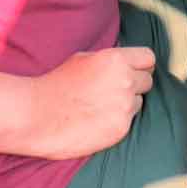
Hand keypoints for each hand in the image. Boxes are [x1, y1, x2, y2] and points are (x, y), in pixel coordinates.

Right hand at [25, 46, 154, 159]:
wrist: (37, 115)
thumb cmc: (57, 84)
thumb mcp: (85, 59)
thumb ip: (111, 60)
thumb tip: (128, 61)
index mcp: (117, 59)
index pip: (149, 58)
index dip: (141, 64)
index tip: (133, 70)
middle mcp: (126, 81)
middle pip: (147, 80)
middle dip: (135, 84)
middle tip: (114, 90)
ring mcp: (125, 106)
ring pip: (140, 102)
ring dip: (128, 103)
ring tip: (103, 106)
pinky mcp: (121, 128)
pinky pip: (129, 120)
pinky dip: (118, 120)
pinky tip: (99, 119)